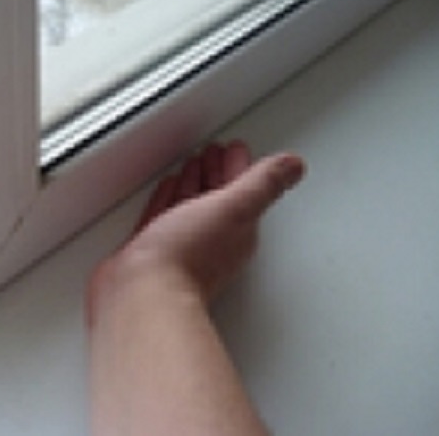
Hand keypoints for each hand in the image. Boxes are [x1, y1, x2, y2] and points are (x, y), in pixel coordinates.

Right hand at [88, 141, 304, 322]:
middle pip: (217, 196)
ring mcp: (182, 245)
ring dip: (194, 182)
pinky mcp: (154, 250)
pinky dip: (167, 198)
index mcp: (236, 230)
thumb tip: (293, 165)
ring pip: (191, 205)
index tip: (235, 147)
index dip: (238, 165)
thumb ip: (262, 184)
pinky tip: (166, 189)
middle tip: (214, 151)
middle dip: (216, 171)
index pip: (242, 189)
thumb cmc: (187, 257)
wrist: (144, 290)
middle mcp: (212, 239)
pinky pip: (164, 215)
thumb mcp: (233, 208)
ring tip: (193, 163)